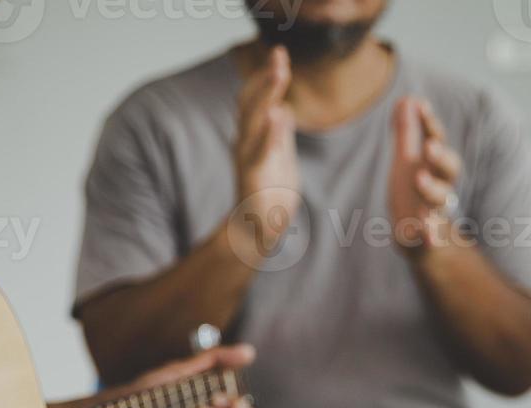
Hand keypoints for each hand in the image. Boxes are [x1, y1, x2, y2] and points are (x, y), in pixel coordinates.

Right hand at [231, 45, 299, 262]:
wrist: (259, 230)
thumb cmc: (269, 195)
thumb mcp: (279, 158)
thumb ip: (280, 134)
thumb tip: (285, 110)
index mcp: (253, 136)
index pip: (256, 99)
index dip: (266, 76)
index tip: (280, 54)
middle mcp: (245, 142)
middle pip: (251, 102)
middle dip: (265, 78)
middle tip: (279, 56)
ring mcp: (248, 158)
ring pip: (253, 121)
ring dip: (266, 95)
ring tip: (279, 73)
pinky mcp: (254, 178)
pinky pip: (261, 151)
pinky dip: (270, 133)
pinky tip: (280, 114)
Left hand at [388, 96, 463, 251]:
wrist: (420, 239)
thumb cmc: (414, 194)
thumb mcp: (408, 161)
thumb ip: (407, 132)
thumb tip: (407, 99)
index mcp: (433, 167)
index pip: (436, 141)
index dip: (430, 124)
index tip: (420, 105)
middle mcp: (440, 187)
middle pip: (449, 170)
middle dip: (441, 157)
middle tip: (429, 146)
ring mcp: (434, 213)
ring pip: (440, 201)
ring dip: (432, 189)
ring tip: (420, 179)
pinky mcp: (426, 238)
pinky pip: (431, 237)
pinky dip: (430, 236)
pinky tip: (427, 235)